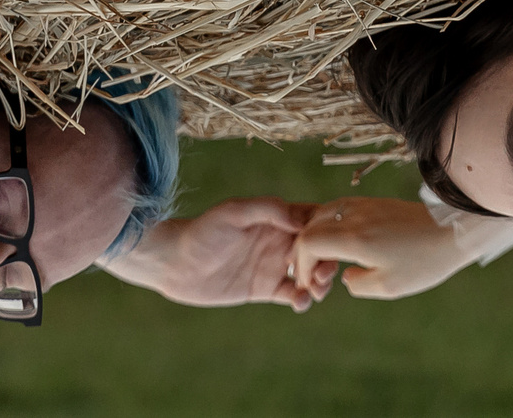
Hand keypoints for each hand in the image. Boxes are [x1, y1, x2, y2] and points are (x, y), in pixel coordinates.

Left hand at [100, 197, 336, 308]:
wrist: (174, 263)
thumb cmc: (202, 231)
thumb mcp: (233, 212)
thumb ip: (267, 210)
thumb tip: (302, 220)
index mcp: (276, 217)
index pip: (314, 219)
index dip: (330, 229)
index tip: (337, 242)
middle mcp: (279, 240)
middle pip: (318, 248)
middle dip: (329, 259)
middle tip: (325, 273)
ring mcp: (273, 265)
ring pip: (310, 273)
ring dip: (320, 281)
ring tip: (315, 289)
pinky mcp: (263, 288)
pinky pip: (292, 294)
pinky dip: (302, 299)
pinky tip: (299, 302)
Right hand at [291, 197, 479, 298]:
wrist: (452, 229)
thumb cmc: (423, 262)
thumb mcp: (389, 286)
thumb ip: (357, 284)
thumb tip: (344, 276)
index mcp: (354, 238)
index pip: (308, 244)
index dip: (302, 266)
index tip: (310, 285)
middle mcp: (353, 216)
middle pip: (310, 227)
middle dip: (303, 253)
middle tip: (312, 276)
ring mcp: (362, 204)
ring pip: (321, 215)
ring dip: (315, 238)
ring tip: (323, 262)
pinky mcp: (372, 202)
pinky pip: (337, 210)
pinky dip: (328, 227)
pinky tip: (339, 245)